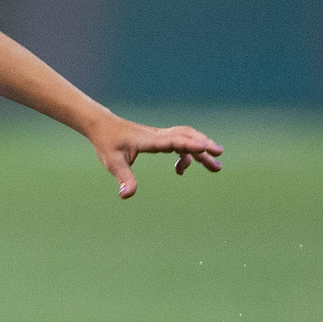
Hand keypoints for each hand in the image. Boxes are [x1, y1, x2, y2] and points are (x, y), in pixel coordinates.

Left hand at [86, 114, 222, 198]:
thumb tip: (126, 195)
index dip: (190, 144)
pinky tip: (181, 170)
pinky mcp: (160, 138)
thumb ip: (123, 178)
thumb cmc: (107, 143)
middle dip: (204, 147)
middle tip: (219, 161)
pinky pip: (181, 143)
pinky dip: (187, 154)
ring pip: (187, 138)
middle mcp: (158, 135)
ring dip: (201, 150)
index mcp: (148, 140)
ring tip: (215, 167)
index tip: (206, 148)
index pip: (173, 141)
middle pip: (187, 137)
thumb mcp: (112, 163)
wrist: (103, 126)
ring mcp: (161, 135)